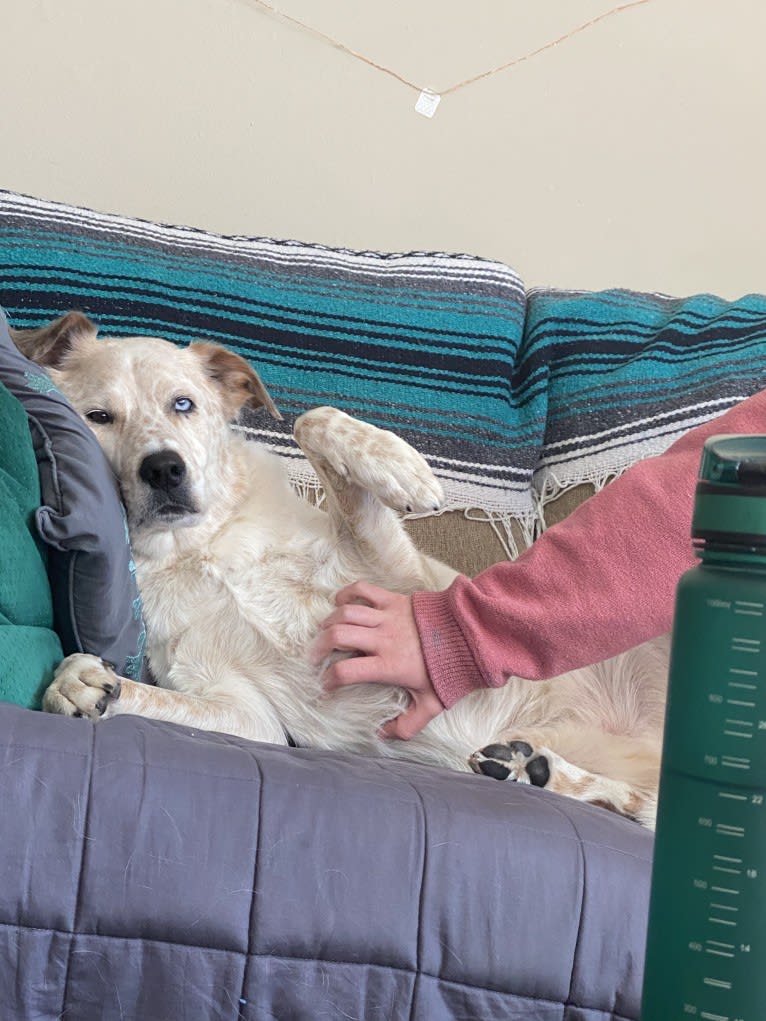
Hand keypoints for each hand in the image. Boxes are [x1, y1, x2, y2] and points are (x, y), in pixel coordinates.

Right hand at [313, 581, 443, 739]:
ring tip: (325, 633)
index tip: (326, 685)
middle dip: (319, 647)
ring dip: (329, 622)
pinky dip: (346, 594)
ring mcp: (388, 616)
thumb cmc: (449, 671)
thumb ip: (408, 725)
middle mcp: (384, 639)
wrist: (471, 636)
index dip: (329, 679)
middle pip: (338, 636)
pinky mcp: (394, 599)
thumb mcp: (431, 705)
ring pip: (345, 613)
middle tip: (316, 657)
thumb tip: (382, 734)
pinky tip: (340, 603)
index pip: (346, 671)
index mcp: (390, 665)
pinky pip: (362, 590)